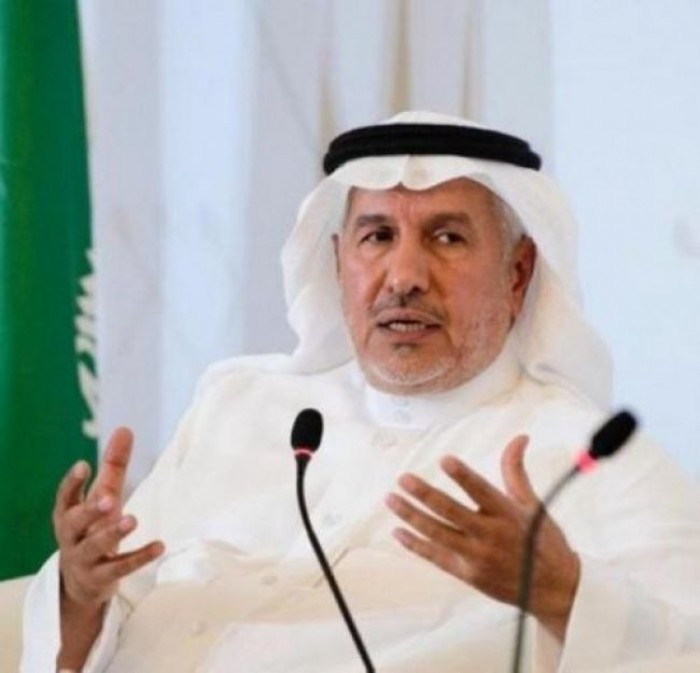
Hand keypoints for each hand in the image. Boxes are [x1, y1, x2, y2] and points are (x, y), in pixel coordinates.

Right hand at [53, 427, 163, 666]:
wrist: (82, 581)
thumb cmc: (93, 527)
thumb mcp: (103, 496)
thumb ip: (113, 465)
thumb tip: (125, 428)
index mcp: (68, 514)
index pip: (65, 498)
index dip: (72, 483)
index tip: (83, 466)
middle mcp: (72, 536)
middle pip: (76, 522)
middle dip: (91, 510)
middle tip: (109, 499)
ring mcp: (84, 559)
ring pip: (95, 546)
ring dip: (113, 533)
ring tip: (133, 519)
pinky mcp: (101, 577)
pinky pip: (120, 568)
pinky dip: (139, 557)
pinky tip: (159, 546)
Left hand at [385, 435, 579, 639]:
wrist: (555, 590)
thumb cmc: (543, 541)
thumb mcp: (532, 504)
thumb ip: (515, 470)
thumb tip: (519, 437)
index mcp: (507, 514)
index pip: (481, 491)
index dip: (463, 476)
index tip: (445, 460)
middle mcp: (490, 535)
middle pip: (451, 512)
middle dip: (424, 494)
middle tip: (403, 478)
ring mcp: (477, 557)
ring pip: (437, 533)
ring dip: (411, 515)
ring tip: (391, 499)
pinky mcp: (468, 574)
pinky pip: (436, 557)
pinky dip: (415, 544)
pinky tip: (397, 531)